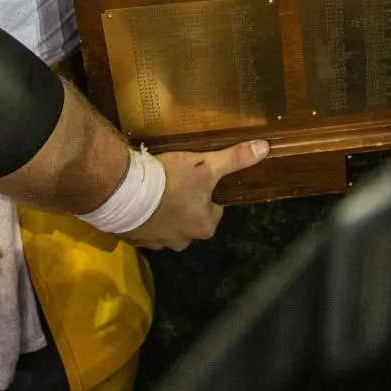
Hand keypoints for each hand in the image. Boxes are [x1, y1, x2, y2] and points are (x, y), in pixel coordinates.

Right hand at [121, 138, 268, 249]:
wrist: (124, 192)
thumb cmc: (172, 180)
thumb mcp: (206, 166)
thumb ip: (235, 159)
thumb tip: (265, 148)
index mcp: (204, 227)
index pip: (215, 209)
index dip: (207, 191)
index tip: (196, 177)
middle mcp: (183, 241)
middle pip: (191, 219)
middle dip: (186, 203)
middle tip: (175, 181)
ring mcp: (157, 243)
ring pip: (168, 225)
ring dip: (164, 211)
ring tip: (156, 189)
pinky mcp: (136, 239)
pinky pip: (146, 227)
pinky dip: (145, 216)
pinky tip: (139, 199)